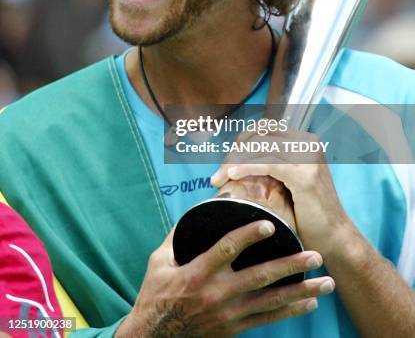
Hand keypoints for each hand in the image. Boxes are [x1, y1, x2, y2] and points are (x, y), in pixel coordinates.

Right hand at [117, 221, 334, 336]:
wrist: (155, 336)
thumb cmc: (156, 293)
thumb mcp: (159, 260)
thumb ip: (178, 234)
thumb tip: (199, 208)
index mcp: (198, 273)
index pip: (228, 250)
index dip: (249, 236)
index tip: (271, 224)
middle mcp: (217, 294)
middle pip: (260, 278)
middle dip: (291, 266)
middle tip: (316, 256)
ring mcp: (229, 314)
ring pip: (271, 301)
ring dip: (301, 291)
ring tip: (326, 282)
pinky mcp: (234, 328)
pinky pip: (268, 320)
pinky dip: (291, 311)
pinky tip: (310, 303)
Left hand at [211, 130, 351, 257]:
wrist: (334, 238)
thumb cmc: (307, 213)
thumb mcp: (287, 180)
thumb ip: (270, 162)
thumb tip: (235, 155)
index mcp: (304, 140)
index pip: (264, 129)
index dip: (240, 142)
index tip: (225, 163)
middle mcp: (308, 142)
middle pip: (260, 134)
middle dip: (234, 152)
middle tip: (217, 174)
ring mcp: (309, 157)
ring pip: (261, 147)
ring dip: (234, 161)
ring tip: (218, 178)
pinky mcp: (305, 174)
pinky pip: (267, 163)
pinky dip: (246, 167)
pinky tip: (232, 176)